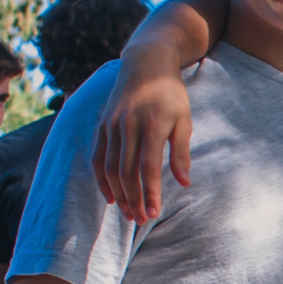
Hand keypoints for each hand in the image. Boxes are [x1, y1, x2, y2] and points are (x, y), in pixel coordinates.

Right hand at [91, 61, 197, 225]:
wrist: (146, 63)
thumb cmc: (170, 94)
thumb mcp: (185, 119)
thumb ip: (181, 152)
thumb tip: (184, 183)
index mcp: (151, 125)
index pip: (147, 168)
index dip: (149, 193)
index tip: (153, 213)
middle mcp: (127, 126)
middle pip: (126, 172)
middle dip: (133, 200)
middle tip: (141, 221)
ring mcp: (111, 125)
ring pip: (109, 168)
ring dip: (118, 194)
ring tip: (128, 214)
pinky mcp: (102, 125)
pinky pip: (98, 158)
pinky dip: (102, 180)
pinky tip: (111, 197)